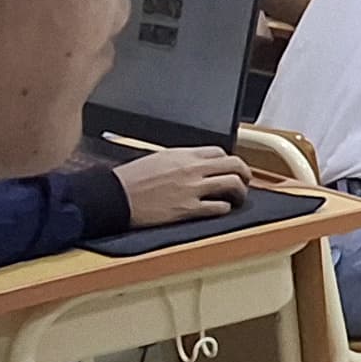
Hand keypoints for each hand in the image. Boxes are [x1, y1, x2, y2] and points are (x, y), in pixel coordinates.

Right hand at [112, 147, 250, 226]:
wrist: (115, 196)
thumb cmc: (131, 179)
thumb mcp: (159, 159)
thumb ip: (181, 160)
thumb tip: (196, 164)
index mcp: (184, 155)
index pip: (220, 151)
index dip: (229, 161)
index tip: (230, 169)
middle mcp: (192, 169)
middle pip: (234, 164)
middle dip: (245, 173)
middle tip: (245, 182)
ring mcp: (192, 189)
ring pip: (233, 184)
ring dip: (240, 192)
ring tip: (237, 198)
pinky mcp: (188, 209)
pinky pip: (219, 207)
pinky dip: (225, 209)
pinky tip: (222, 210)